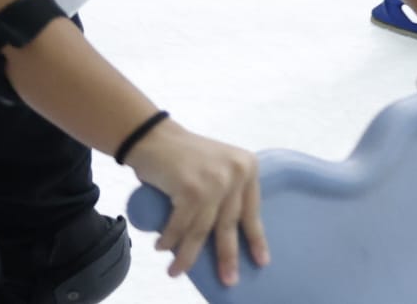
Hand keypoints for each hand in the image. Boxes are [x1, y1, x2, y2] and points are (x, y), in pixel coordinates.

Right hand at [126, 122, 268, 286]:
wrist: (154, 137)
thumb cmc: (185, 157)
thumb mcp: (218, 168)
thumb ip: (228, 193)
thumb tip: (230, 238)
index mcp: (247, 167)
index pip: (252, 210)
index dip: (255, 239)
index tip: (261, 261)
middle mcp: (235, 173)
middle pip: (229, 225)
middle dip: (227, 256)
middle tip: (229, 280)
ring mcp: (214, 181)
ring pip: (202, 230)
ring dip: (187, 255)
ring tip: (176, 272)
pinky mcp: (190, 188)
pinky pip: (180, 224)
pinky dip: (170, 239)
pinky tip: (162, 248)